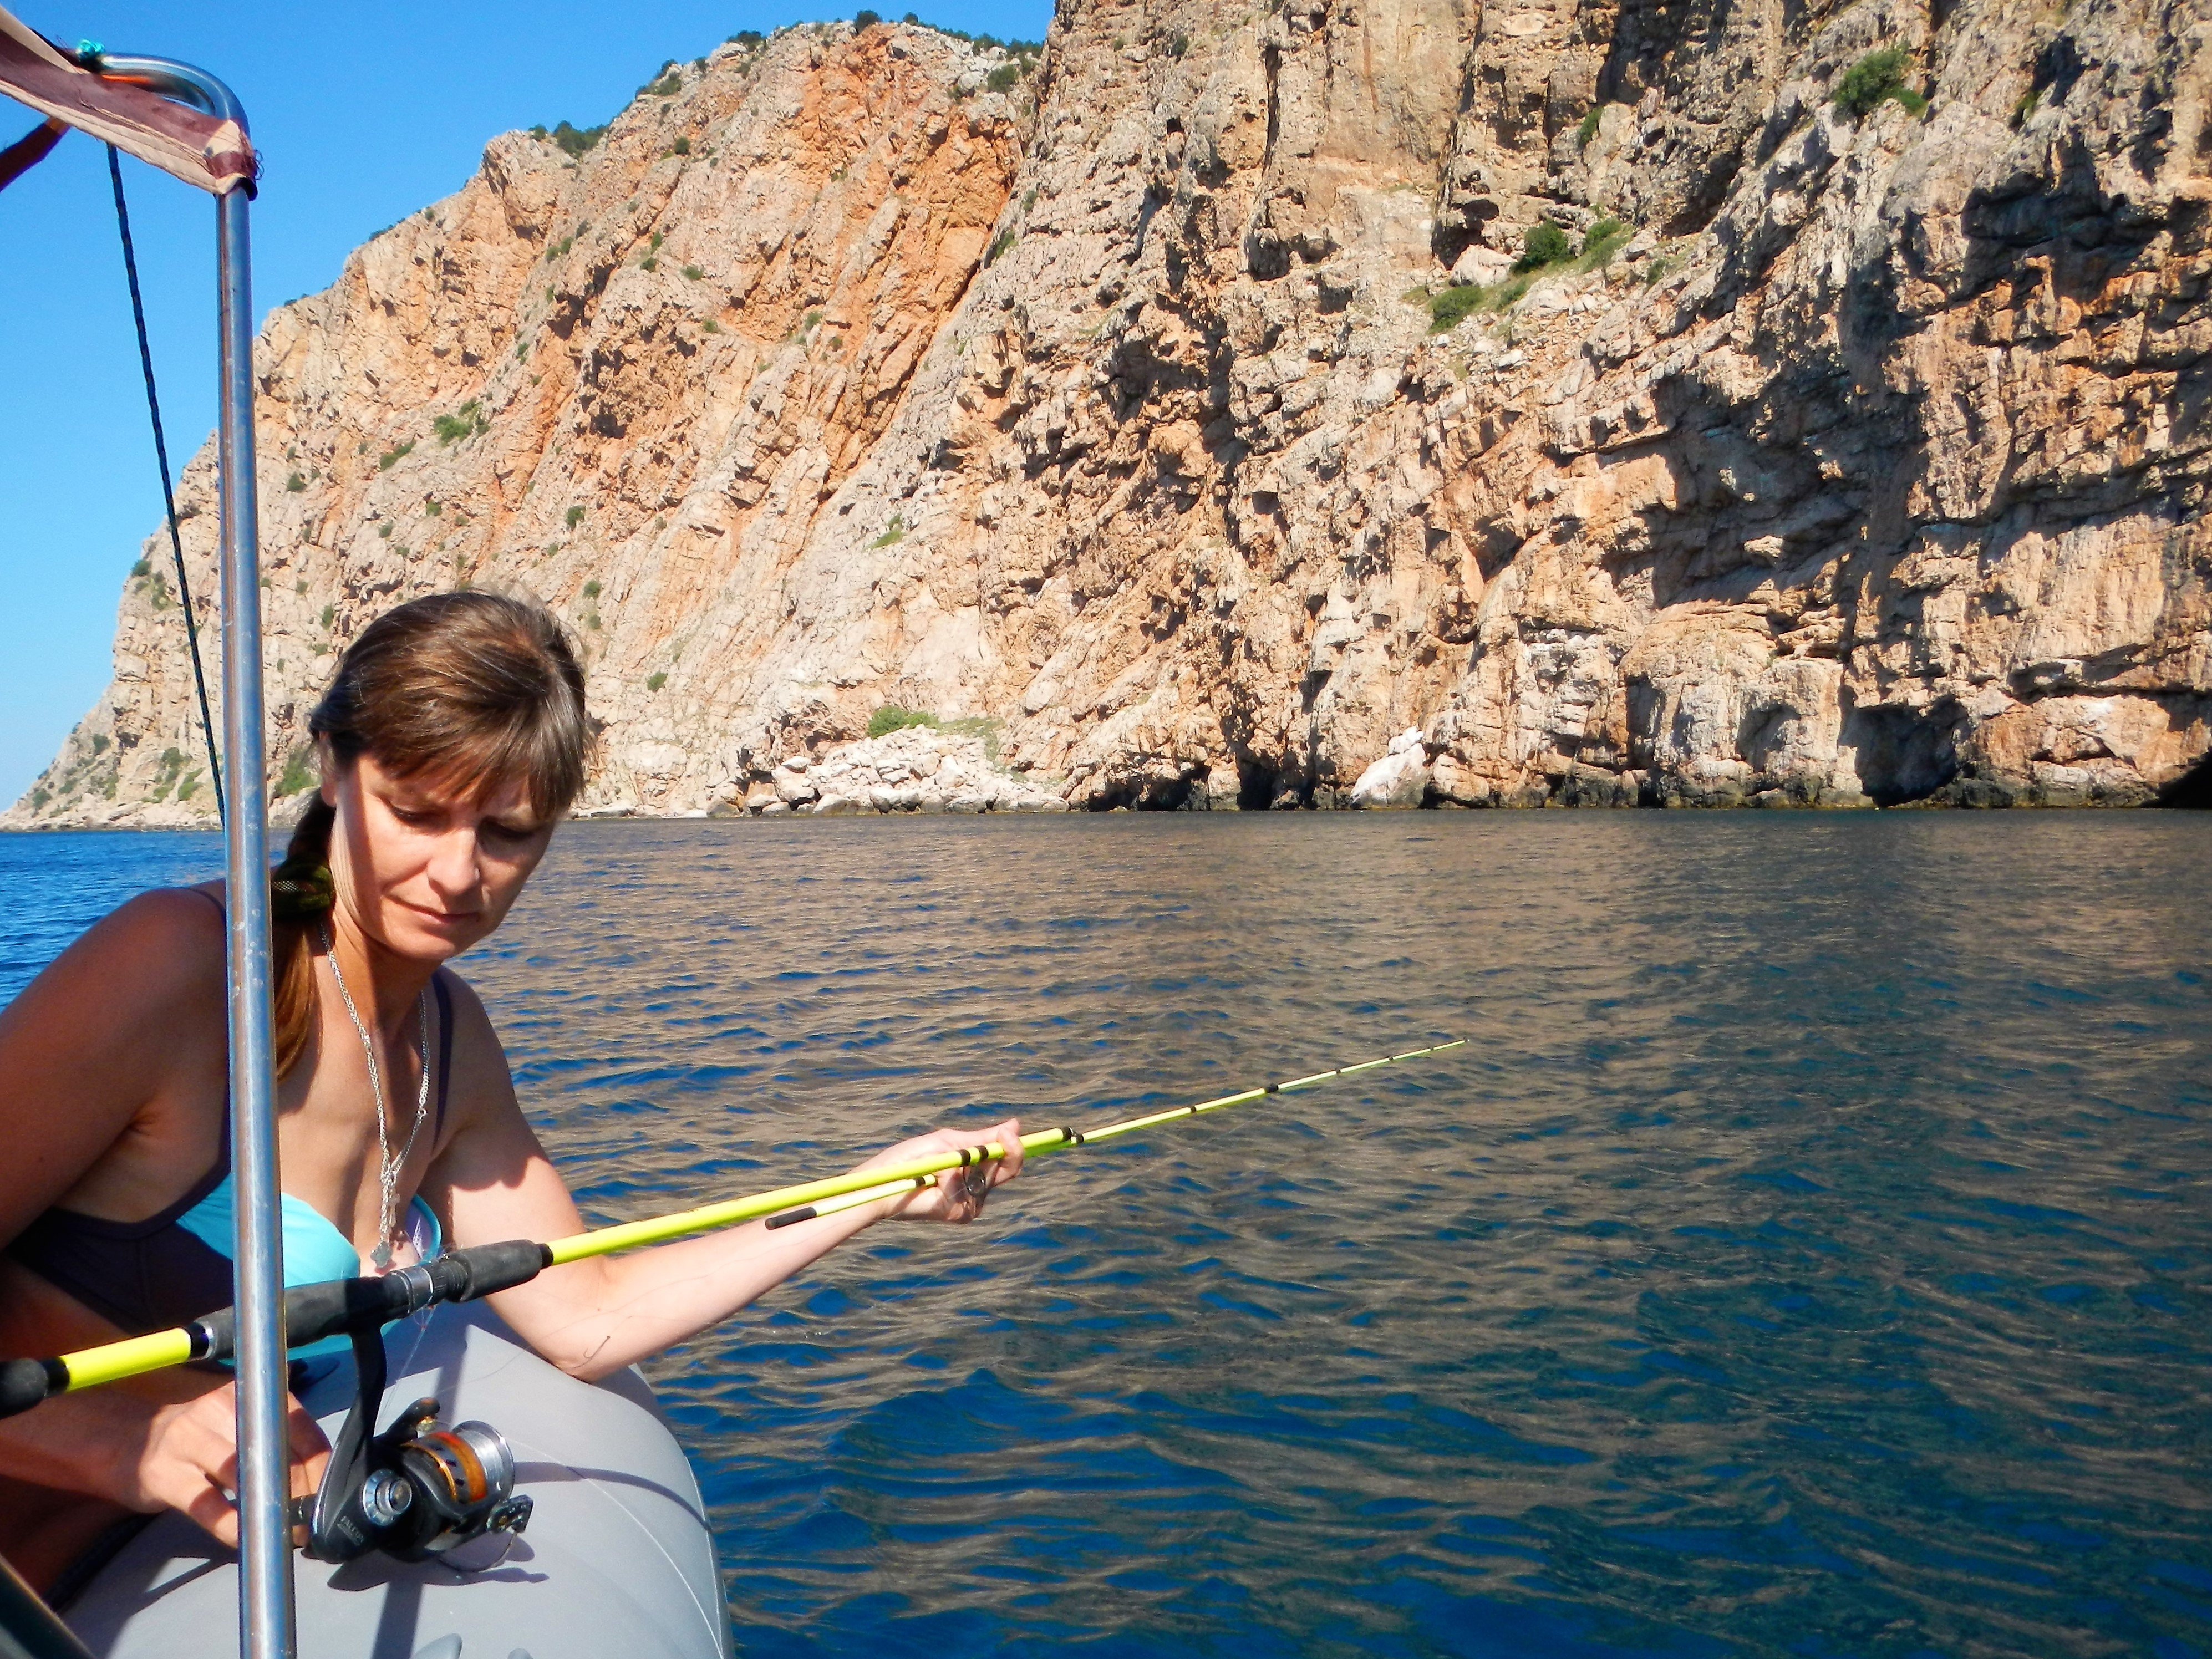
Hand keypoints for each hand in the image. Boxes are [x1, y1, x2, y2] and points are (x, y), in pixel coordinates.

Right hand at [124, 1381, 330, 1547]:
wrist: (127, 1443)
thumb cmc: (197, 1439)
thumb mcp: (236, 1427)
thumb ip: (274, 1442)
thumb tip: (318, 1480)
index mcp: (247, 1395)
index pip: (299, 1428)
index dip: (318, 1467)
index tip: (326, 1497)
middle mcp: (219, 1409)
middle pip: (275, 1452)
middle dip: (299, 1492)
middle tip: (308, 1522)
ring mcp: (188, 1439)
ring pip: (243, 1476)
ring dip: (270, 1510)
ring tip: (285, 1533)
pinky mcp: (163, 1474)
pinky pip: (207, 1505)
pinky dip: (231, 1526)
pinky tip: (245, 1539)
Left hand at [854, 1118, 1023, 1224]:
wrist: (883, 1183)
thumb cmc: (909, 1159)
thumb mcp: (947, 1142)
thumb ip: (980, 1139)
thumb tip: (1015, 1125)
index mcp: (974, 1163)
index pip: (1006, 1156)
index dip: (1015, 1145)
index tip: (1012, 1132)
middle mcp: (976, 1183)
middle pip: (1009, 1169)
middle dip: (1005, 1152)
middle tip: (995, 1138)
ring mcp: (970, 1200)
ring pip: (989, 1179)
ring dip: (966, 1165)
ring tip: (938, 1166)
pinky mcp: (960, 1213)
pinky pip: (970, 1192)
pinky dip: (953, 1181)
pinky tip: (936, 1181)